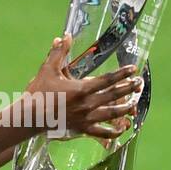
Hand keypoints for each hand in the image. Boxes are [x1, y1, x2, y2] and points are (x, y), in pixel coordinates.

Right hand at [25, 33, 139, 139]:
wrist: (30, 117)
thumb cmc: (38, 92)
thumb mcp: (48, 69)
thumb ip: (59, 52)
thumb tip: (65, 36)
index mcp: (81, 89)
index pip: (107, 80)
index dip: (122, 74)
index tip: (133, 69)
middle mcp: (87, 105)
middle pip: (114, 96)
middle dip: (129, 88)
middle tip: (140, 83)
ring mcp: (86, 118)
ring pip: (112, 114)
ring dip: (126, 108)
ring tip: (135, 102)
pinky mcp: (82, 129)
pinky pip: (102, 133)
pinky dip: (114, 132)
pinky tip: (123, 128)